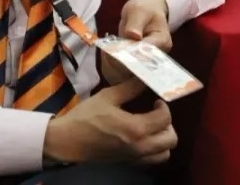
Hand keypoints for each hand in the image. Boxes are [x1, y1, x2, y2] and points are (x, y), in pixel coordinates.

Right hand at [42, 79, 177, 164]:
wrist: (68, 141)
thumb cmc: (86, 117)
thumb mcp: (108, 96)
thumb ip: (130, 87)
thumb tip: (146, 76)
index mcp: (136, 128)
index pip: (165, 119)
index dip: (164, 106)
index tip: (156, 100)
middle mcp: (140, 146)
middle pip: (171, 139)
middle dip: (168, 124)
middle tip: (156, 113)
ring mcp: (135, 157)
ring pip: (164, 153)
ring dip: (163, 139)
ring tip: (152, 127)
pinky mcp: (128, 163)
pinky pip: (151, 160)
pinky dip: (154, 150)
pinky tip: (143, 138)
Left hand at [102, 0, 171, 84]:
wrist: (145, 13)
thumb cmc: (145, 9)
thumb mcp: (139, 10)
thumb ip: (136, 23)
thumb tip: (133, 35)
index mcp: (162, 41)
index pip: (147, 52)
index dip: (131, 53)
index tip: (116, 49)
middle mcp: (156, 57)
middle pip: (138, 68)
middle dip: (120, 62)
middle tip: (106, 52)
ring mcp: (146, 63)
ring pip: (128, 74)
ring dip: (113, 65)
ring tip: (105, 52)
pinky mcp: (136, 66)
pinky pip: (122, 73)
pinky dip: (110, 66)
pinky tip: (106, 54)